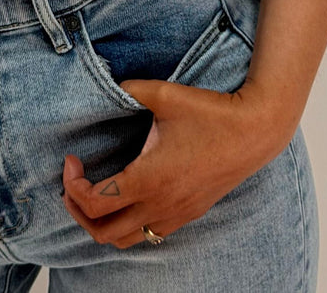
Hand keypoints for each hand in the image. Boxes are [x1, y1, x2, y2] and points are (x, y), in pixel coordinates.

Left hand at [60, 78, 294, 248]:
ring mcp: (175, 215)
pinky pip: (148, 234)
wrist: (254, 132)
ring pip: (126, 241)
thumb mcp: (164, 94)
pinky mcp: (188, 214)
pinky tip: (127, 195)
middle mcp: (160, 206)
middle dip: (77, 210)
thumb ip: (129, 89)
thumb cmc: (211, 113)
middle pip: (103, 233)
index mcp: (148, 180)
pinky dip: (127, 224)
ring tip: (94, 194)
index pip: (95, 204)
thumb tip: (110, 86)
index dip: (72, 185)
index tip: (71, 159)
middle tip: (73, 182)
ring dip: (102, 223)